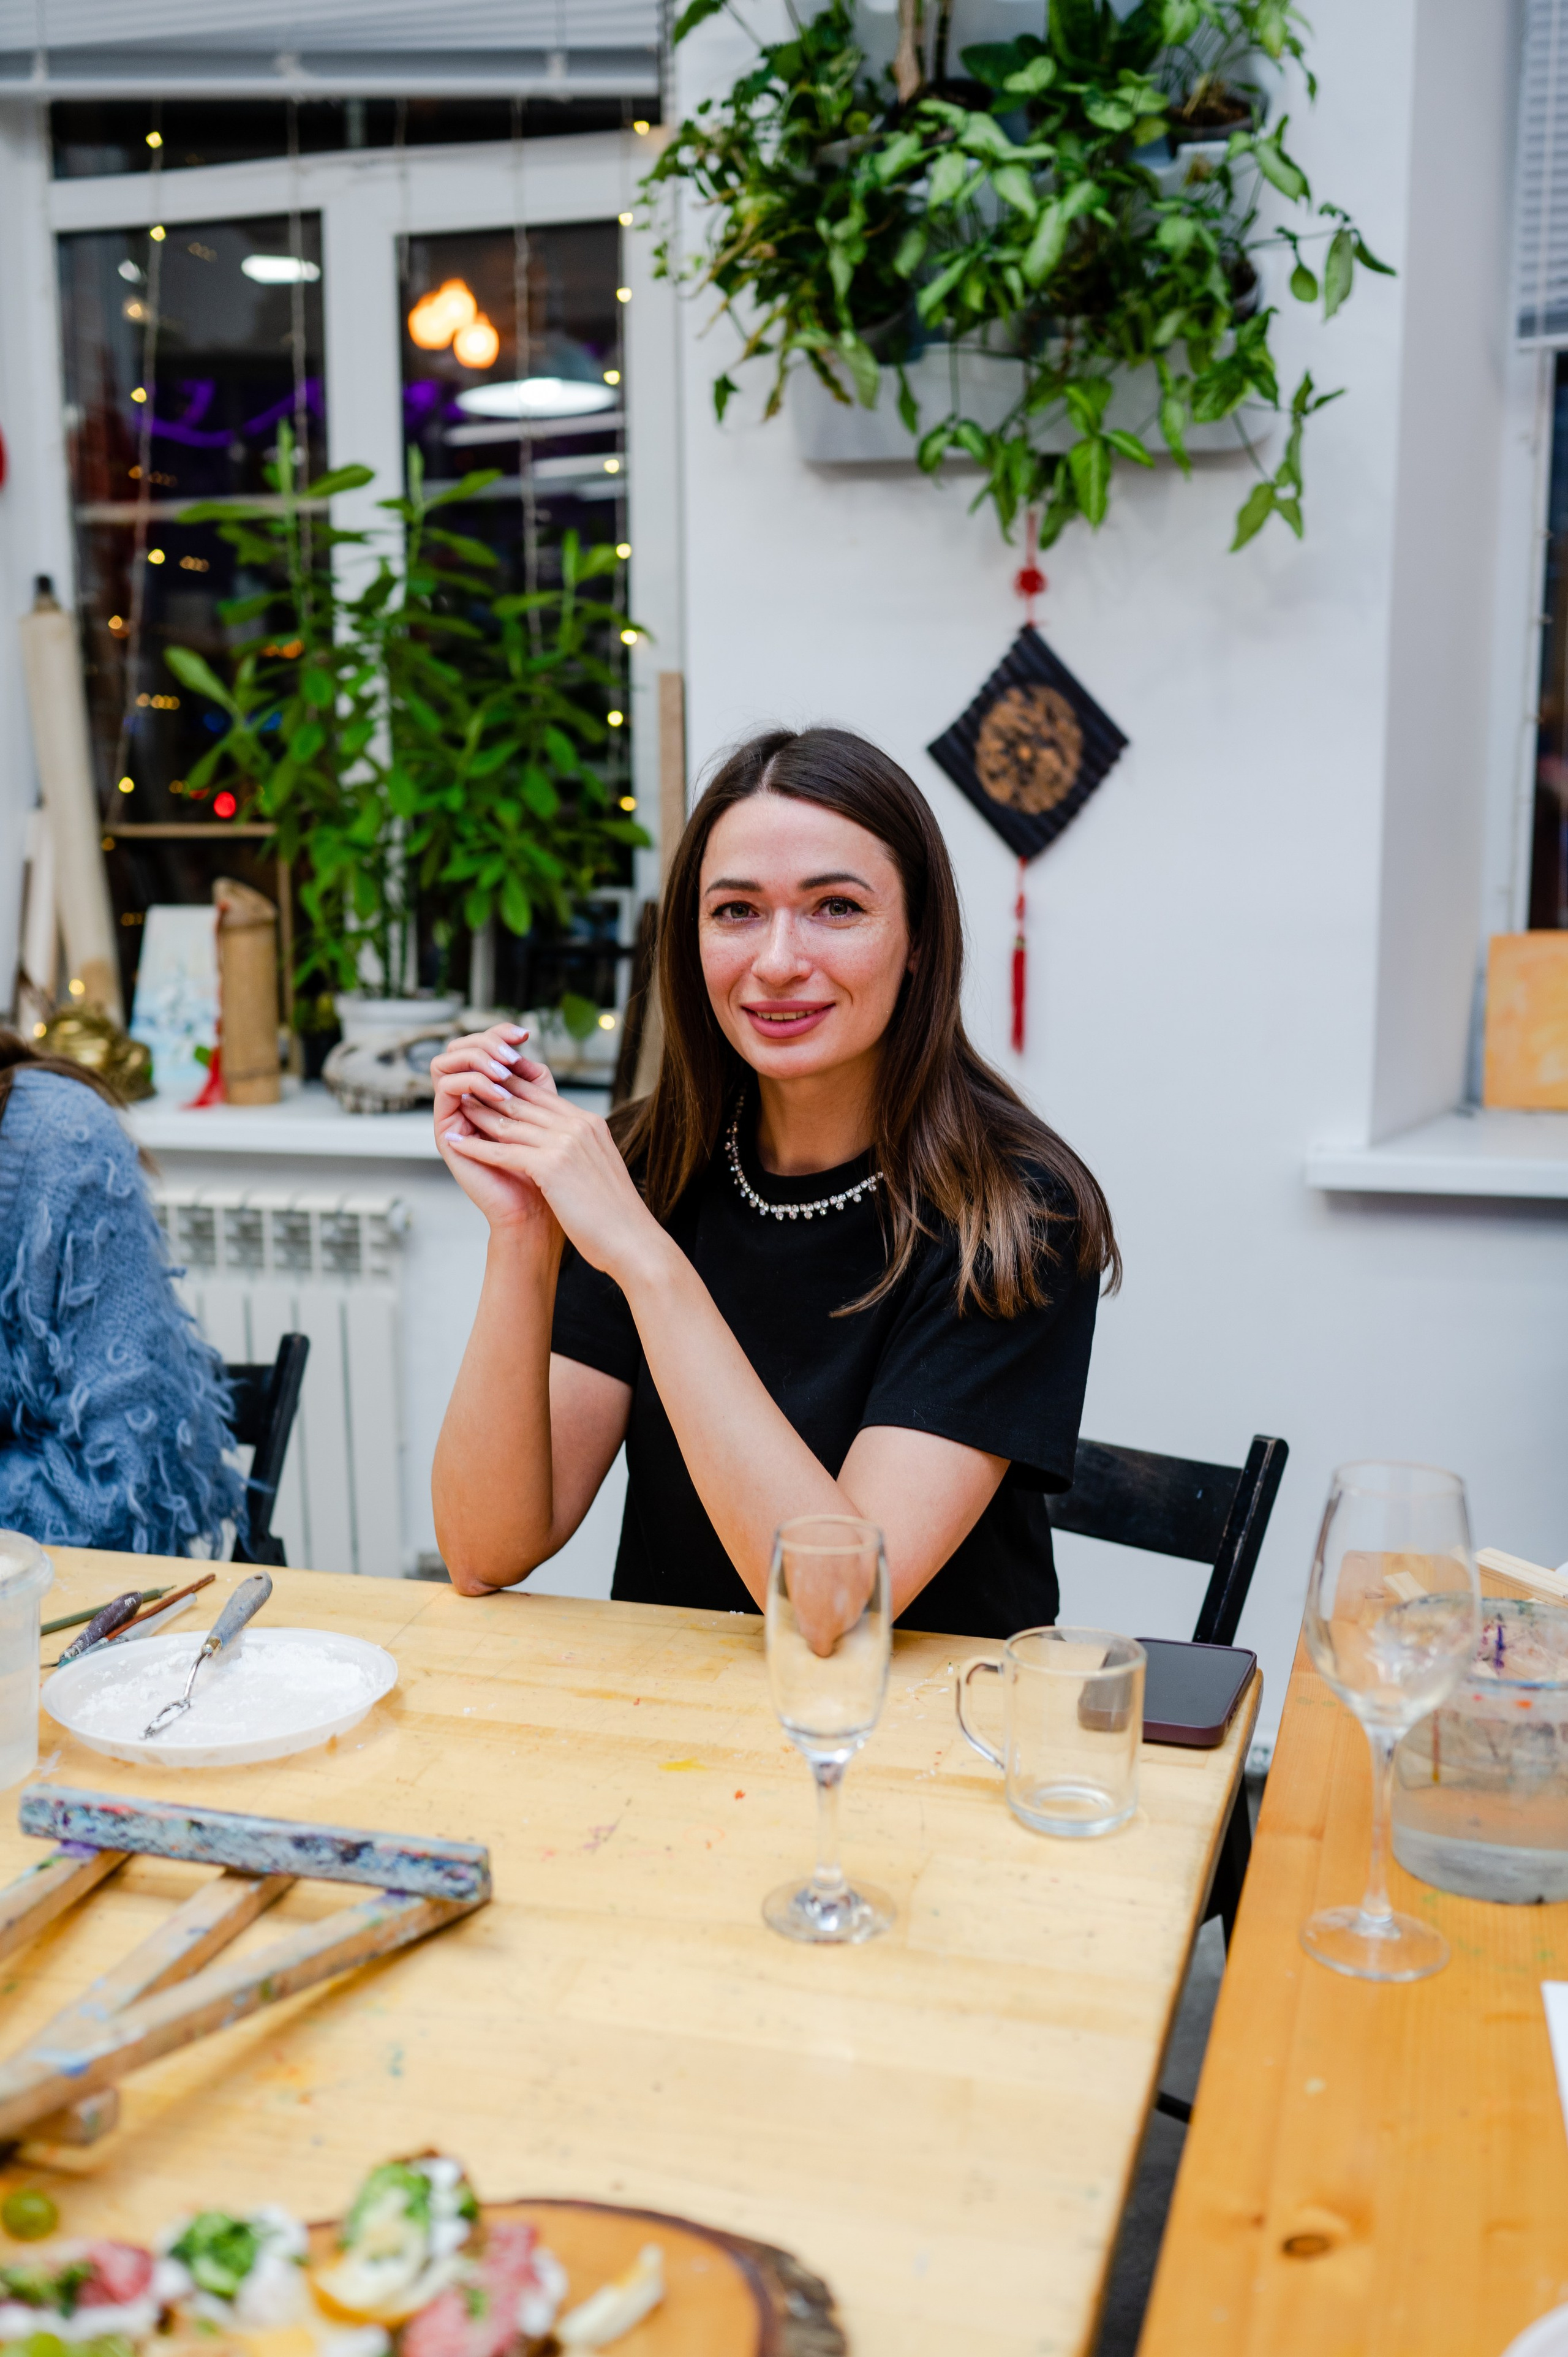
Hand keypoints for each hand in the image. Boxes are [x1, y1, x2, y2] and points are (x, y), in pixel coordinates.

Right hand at [432, 1026, 557, 1236]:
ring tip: (504, 1070)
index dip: (499, 1033)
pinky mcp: (446, 1133)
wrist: (539, 1211)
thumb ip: (533, 1083)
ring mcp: (453, 1117)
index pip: (481, 1046)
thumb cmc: (547, 1169)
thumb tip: (525, 1048)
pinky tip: (499, 1091)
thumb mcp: (545, 1115)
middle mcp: (464, 1102)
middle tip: (513, 1051)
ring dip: (475, 1058)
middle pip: (457, 1048)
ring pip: (444, 1062)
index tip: (525, 1033)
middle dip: (485, 1041)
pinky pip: (445, 1090)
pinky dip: (471, 1082)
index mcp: (486, 1094)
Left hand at [442, 1078, 664, 1287]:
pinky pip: (504, 1151)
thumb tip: (560, 1147)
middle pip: (524, 1101)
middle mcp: (578, 1126)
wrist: (632, 1241)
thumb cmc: (614, 1214)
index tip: (488, 1084)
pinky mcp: (552, 1166)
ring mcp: (566, 1143)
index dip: (513, 1088)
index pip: (544, 1095)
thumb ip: (579, 1149)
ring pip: (511, 1122)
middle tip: (463, 1086)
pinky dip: (476, 1147)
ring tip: (455, 1109)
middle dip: (491, 1093)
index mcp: (590, 1124)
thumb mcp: (597, 1168)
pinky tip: (456, 1143)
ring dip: (478, 1114)